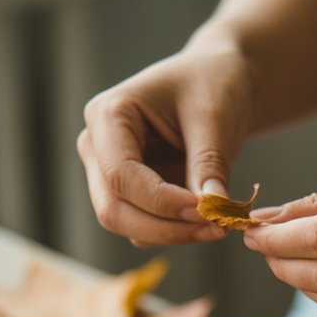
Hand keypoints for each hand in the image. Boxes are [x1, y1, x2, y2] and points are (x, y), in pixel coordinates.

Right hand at [78, 43, 254, 246]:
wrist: (218, 81)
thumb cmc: (212, 83)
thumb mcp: (214, 116)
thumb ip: (208, 164)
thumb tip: (213, 212)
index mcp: (107, 115)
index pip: (120, 175)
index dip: (162, 203)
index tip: (208, 212)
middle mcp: (97, 147)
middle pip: (113, 210)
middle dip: (166, 228)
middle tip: (218, 229)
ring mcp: (108, 173)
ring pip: (126, 226)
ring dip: (173, 234)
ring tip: (220, 225)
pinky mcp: (128, 193)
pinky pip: (143, 228)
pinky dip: (175, 232)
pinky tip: (207, 220)